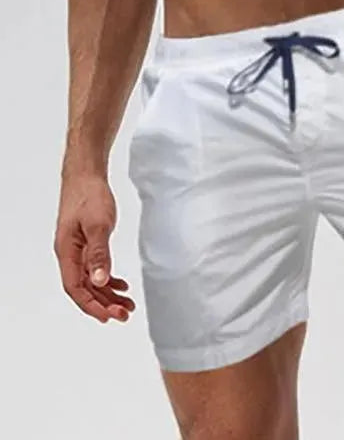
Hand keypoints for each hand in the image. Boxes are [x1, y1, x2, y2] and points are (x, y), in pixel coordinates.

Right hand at [54, 173, 134, 322]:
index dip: (91, 305)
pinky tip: (122, 285)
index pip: (76, 288)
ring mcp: (78, 250)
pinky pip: (96, 269)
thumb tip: (101, 281)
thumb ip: (100, 254)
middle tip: (125, 314)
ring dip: (108, 294)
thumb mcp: (98, 225)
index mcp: (67, 252)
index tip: (109, 316)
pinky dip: (109, 279)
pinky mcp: (87, 243)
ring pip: (91, 280)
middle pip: (84, 289)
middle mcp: (70, 254)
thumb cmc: (89, 196)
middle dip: (104, 304)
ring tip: (127, 305)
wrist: (86, 175)